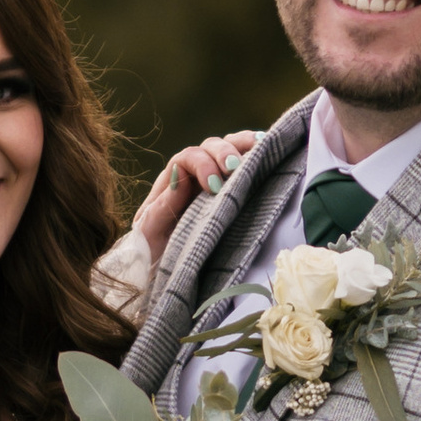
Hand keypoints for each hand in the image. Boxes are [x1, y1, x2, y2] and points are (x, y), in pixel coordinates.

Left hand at [130, 128, 258, 262]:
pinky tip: (270, 153)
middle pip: (211, 147)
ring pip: (231, 148)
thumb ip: (160, 207)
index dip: (202, 163)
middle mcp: (195, 176)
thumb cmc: (155, 254)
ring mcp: (218, 181)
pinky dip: (259, 154)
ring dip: (245, 146)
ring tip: (260, 150)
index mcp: (172, 184)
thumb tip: (180, 177)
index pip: (187, 158)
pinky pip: (247, 164)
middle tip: (235, 168)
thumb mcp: (150, 234)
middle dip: (225, 153)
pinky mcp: (236, 192)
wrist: (167, 274)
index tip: (214, 185)